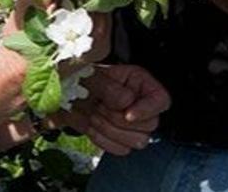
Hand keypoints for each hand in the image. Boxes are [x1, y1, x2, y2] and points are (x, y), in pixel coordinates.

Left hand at [52, 64, 170, 154]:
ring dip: (112, 131)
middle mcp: (141, 104)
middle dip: (120, 119)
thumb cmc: (81, 80)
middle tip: (99, 107)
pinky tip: (92, 127)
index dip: (147, 110)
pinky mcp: (122, 139)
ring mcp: (134, 124)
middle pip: (151, 124)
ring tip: (94, 116)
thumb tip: (126, 103)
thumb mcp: (93, 76)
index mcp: (140, 83)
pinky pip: (122, 150)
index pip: (160, 100)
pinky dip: (105, 141)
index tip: (127, 114)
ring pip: (139, 141)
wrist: (66, 95)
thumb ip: (109, 87)